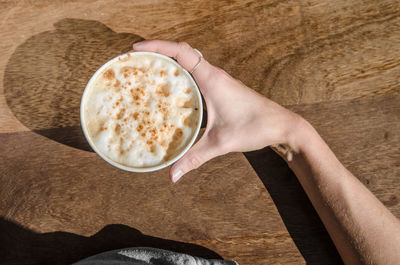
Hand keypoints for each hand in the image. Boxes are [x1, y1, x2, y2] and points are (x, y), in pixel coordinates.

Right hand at [133, 40, 301, 181]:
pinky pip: (196, 74)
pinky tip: (171, 92)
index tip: (136, 49)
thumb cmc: (256, 127)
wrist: (282, 125)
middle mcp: (214, 75)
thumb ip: (194, 158)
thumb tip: (172, 176)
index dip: (157, 46)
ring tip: (147, 73)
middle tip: (135, 62)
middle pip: (181, 53)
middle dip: (157, 52)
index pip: (181, 52)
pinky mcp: (220, 88)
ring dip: (169, 63)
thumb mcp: (221, 143)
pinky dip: (180, 76)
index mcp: (212, 79)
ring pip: (189, 63)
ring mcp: (217, 81)